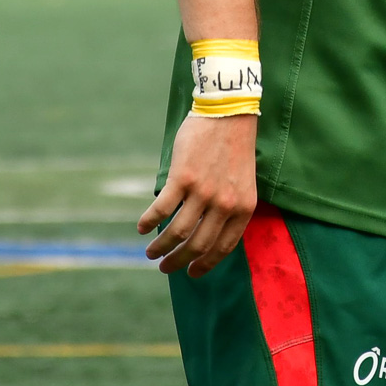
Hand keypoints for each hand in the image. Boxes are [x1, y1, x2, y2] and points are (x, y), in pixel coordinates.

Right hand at [137, 112, 257, 277]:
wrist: (228, 113)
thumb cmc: (234, 147)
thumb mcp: (243, 183)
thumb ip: (229, 207)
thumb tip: (206, 232)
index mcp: (243, 208)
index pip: (223, 247)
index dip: (206, 264)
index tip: (192, 272)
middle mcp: (225, 204)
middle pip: (198, 245)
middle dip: (179, 261)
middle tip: (165, 267)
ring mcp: (203, 192)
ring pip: (178, 232)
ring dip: (161, 247)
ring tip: (151, 252)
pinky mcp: (183, 178)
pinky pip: (161, 209)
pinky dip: (149, 222)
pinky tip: (141, 228)